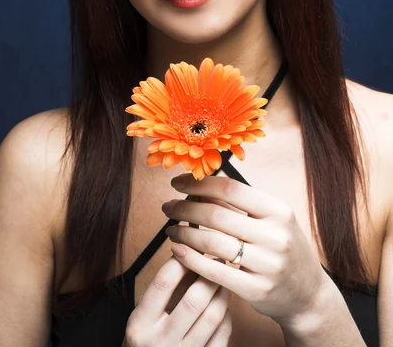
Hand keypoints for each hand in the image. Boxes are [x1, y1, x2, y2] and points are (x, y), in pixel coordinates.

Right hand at [124, 255, 231, 346]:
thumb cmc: (149, 338)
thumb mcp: (146, 315)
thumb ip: (166, 289)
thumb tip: (192, 254)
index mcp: (140, 325)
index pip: (163, 282)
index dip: (181, 260)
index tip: (193, 248)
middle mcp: (159, 343)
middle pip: (193, 300)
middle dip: (209, 275)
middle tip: (217, 260)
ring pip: (212, 316)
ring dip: (221, 292)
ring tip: (223, 278)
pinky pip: (222, 335)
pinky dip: (226, 316)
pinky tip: (222, 305)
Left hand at [162, 173, 327, 325]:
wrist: (308, 294)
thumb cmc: (283, 248)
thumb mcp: (270, 220)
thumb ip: (238, 204)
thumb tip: (200, 184)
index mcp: (278, 210)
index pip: (231, 188)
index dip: (200, 183)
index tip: (177, 182)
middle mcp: (276, 235)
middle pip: (217, 214)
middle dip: (185, 208)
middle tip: (168, 207)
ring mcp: (268, 264)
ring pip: (212, 242)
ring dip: (184, 232)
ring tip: (171, 229)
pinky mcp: (257, 290)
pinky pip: (214, 271)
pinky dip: (190, 258)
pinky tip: (177, 250)